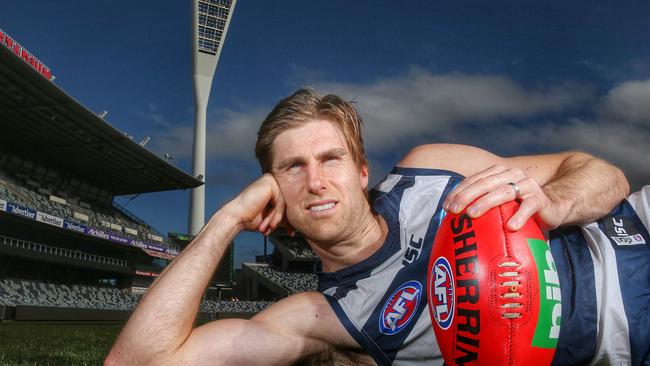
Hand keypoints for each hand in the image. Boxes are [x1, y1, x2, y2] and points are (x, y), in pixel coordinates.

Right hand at [225, 174, 294, 235]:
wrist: (236, 218)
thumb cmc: (251, 219)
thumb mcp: (273, 218)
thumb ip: (284, 217)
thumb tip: (299, 222)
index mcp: (273, 188)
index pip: (288, 204)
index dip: (289, 220)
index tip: (291, 232)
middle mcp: (273, 182)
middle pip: (288, 203)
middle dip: (286, 221)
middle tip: (287, 232)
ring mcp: (271, 181)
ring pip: (285, 204)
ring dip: (278, 219)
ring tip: (269, 227)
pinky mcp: (270, 183)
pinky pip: (281, 202)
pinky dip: (277, 215)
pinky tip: (270, 222)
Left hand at [443, 165, 560, 230]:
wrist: (553, 205)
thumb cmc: (519, 207)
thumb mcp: (500, 203)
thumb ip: (482, 204)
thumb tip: (454, 221)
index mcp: (498, 173)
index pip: (474, 179)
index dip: (459, 191)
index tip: (446, 206)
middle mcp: (512, 175)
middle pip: (485, 183)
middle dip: (466, 196)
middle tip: (454, 210)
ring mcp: (527, 185)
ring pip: (503, 192)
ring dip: (486, 203)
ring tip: (472, 214)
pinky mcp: (540, 199)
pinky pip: (528, 207)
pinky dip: (519, 216)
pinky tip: (510, 227)